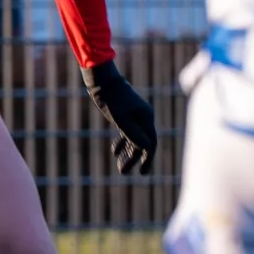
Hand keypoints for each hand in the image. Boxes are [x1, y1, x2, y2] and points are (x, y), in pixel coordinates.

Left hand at [82, 60, 156, 174]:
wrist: (102, 81)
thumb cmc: (111, 99)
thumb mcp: (120, 118)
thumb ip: (133, 133)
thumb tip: (148, 147)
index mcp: (146, 118)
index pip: (150, 143)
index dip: (147, 159)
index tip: (142, 172)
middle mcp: (144, 118)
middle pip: (143, 143)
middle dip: (134, 159)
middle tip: (123, 172)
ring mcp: (135, 116)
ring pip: (134, 139)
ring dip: (127, 153)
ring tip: (120, 167)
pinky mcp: (125, 114)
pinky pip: (127, 132)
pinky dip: (122, 143)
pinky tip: (115, 152)